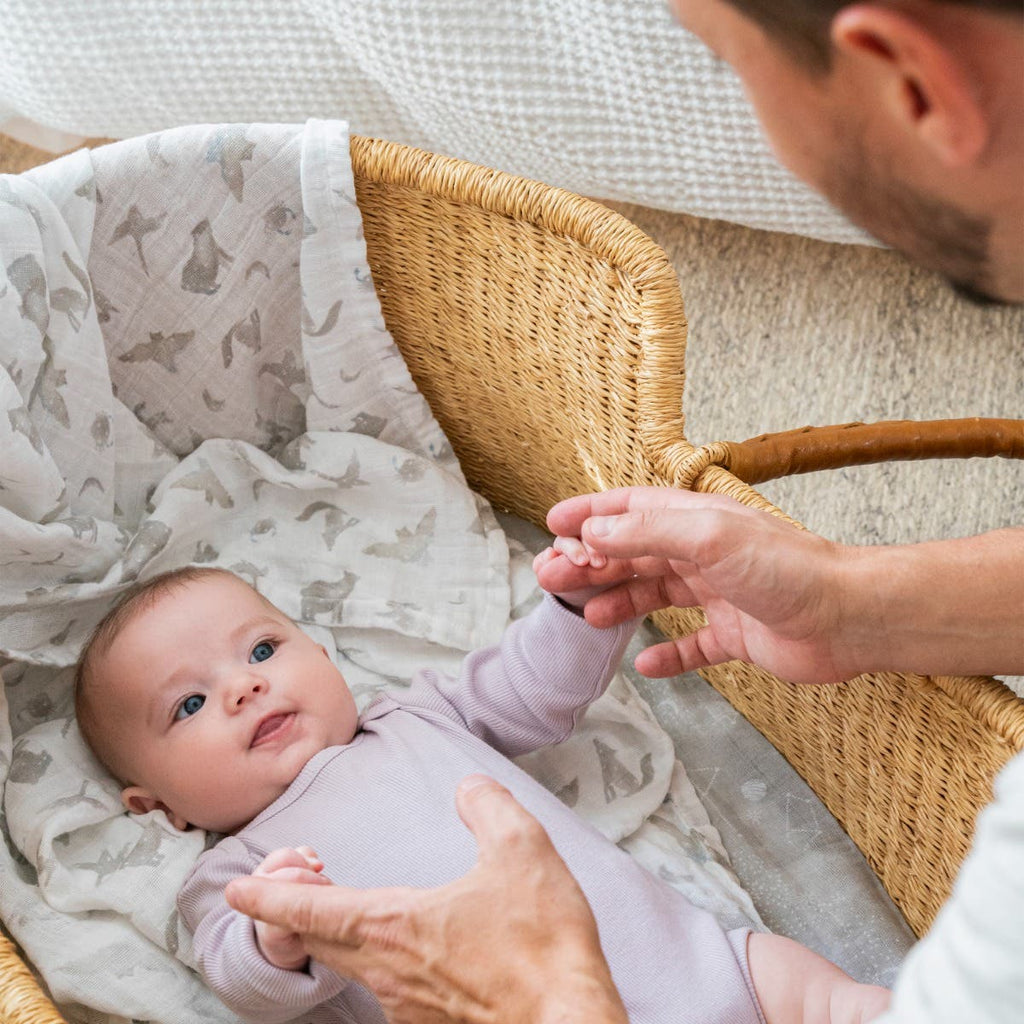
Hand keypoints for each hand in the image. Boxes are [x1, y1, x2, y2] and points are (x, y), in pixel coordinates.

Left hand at [226, 776, 627, 1023]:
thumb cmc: (544, 946)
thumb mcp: (521, 850)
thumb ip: (487, 806)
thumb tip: (469, 787)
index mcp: (395, 926)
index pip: (309, 908)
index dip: (268, 895)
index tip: (236, 889)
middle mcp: (388, 974)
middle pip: (321, 940)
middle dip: (298, 909)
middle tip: (296, 881)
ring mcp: (408, 1009)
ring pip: (355, 966)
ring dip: (341, 935)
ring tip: (351, 909)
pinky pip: (392, 989)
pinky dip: (383, 960)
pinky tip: (420, 947)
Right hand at [540, 487, 854, 683]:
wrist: (848, 618)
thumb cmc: (787, 569)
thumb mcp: (709, 538)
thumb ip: (647, 534)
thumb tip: (593, 534)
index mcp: (696, 522)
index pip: (630, 511)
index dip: (590, 516)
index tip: (553, 526)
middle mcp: (704, 554)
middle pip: (634, 556)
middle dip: (591, 565)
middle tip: (553, 580)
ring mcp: (720, 595)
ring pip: (655, 597)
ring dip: (619, 604)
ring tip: (589, 618)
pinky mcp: (737, 636)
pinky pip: (693, 646)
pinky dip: (669, 655)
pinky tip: (646, 665)